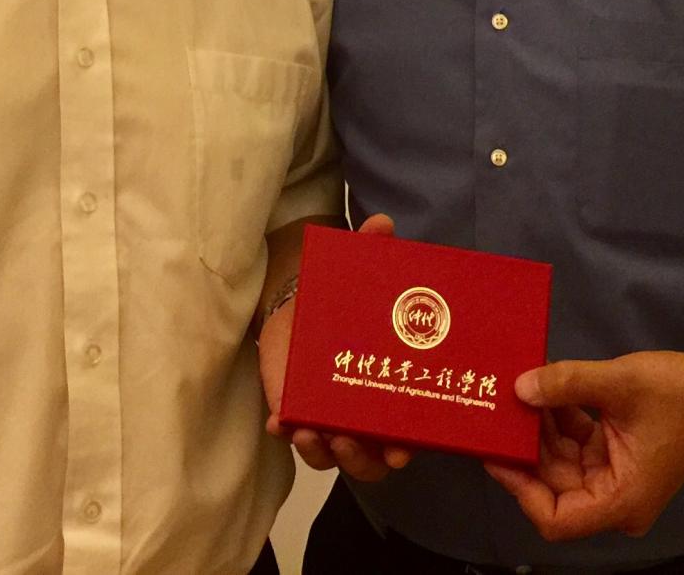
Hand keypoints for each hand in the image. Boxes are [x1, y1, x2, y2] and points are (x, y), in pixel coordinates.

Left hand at [261, 212, 413, 482]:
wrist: (299, 299)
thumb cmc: (341, 296)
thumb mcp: (357, 273)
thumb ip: (370, 249)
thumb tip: (382, 223)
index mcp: (389, 389)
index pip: (404, 433)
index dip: (404, 447)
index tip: (400, 451)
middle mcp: (362, 413)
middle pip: (368, 459)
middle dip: (359, 458)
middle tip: (346, 439)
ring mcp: (327, 416)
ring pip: (329, 455)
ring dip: (321, 452)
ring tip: (309, 433)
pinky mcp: (295, 410)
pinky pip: (293, 433)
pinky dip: (287, 432)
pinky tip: (279, 422)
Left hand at [483, 349, 683, 541]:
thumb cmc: (679, 392)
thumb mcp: (620, 382)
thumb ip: (567, 385)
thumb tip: (519, 387)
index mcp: (621, 500)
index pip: (556, 519)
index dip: (521, 490)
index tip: (496, 454)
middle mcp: (616, 500)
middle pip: (554, 486)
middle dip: (527, 448)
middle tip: (498, 410)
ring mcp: (615, 480)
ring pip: (561, 463)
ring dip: (541, 429)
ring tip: (520, 389)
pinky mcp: (615, 459)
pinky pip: (576, 447)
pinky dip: (560, 420)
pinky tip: (545, 389)